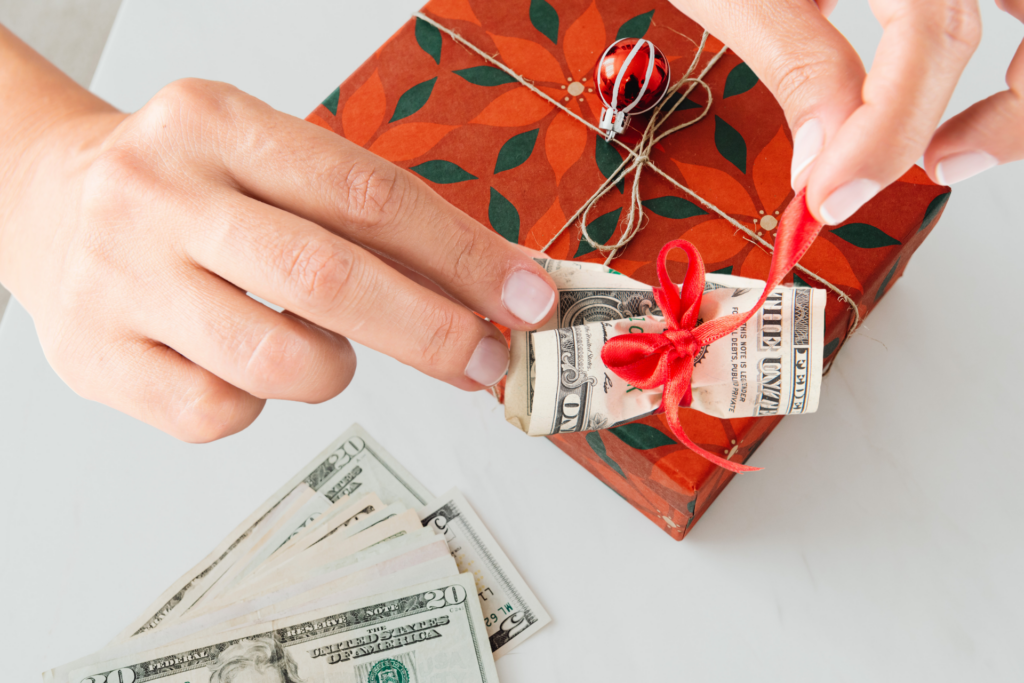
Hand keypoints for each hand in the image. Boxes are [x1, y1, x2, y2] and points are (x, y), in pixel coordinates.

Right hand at [0, 30, 556, 441]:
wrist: (44, 201)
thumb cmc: (189, 190)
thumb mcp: (271, 166)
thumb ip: (375, 221)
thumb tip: (495, 289)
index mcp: (217, 122)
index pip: (369, 193)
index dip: (462, 255)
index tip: (526, 298)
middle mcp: (160, 192)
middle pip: (328, 277)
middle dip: (431, 331)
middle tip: (485, 361)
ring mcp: (118, 278)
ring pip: (276, 361)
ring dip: (334, 369)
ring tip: (323, 348)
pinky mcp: (95, 358)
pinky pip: (219, 413)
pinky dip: (260, 404)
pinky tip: (244, 365)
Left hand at [670, 0, 1023, 223]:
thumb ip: (799, 61)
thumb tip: (826, 161)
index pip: (931, 28)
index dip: (888, 126)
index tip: (833, 195)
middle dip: (1000, 113)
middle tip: (929, 169)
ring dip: (1016, 89)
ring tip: (946, 149)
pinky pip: (1015, 4)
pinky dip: (998, 50)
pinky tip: (948, 97)